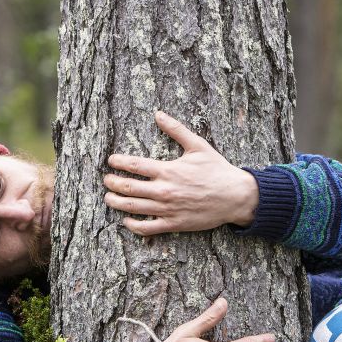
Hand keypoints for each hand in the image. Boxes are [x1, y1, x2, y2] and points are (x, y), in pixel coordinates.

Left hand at [104, 111, 259, 235]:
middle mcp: (164, 190)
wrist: (235, 196)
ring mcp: (167, 209)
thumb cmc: (217, 170)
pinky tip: (126, 220)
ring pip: (132, 208)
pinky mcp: (174, 224)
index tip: (111, 161)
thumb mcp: (198, 145)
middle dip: (112, 183)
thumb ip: (176, 130)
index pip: (134, 165)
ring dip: (116, 202)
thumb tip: (158, 114)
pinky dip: (133, 225)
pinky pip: (147, 228)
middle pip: (127, 187)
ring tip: (108, 198)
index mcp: (168, 170)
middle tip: (106, 180)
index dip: (118, 162)